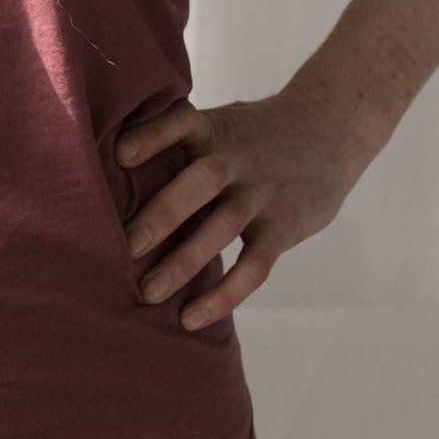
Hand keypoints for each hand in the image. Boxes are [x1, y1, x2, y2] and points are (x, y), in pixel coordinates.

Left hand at [116, 88, 372, 326]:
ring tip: (148, 293)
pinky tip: (192, 317)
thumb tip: (107, 165)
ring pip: (224, 227)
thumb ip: (180, 141)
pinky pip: (254, 265)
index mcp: (215, 129)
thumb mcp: (223, 122)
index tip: (119, 153)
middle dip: (162, 213)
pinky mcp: (284, 226)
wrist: (332, 131)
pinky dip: (224, 295)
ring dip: (185, 262)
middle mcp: (238, 158)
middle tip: (125, 246)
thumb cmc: (256, 133)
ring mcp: (263, 193)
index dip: (152, 134)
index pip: (181, 121)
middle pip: (201, 181)